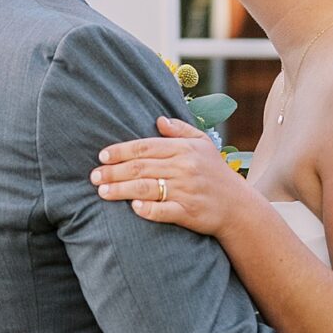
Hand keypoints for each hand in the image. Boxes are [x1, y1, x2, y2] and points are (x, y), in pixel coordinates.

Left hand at [92, 113, 245, 235]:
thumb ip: (180, 130)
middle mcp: (185, 168)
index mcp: (185, 149)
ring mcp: (187, 191)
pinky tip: (132, 208)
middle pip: (141, 168)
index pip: (145, 147)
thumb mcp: (204, 144)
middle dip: (113, 172)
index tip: (102, 156)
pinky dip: (147, 210)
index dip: (121, 151)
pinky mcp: (189, 212)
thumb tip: (158, 120)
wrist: (238, 206)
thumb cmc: (216, 173)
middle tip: (93, 176)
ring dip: (121, 190)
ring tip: (101, 192)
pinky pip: (163, 211)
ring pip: (147, 189)